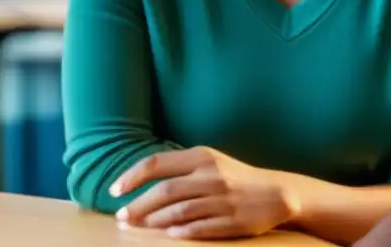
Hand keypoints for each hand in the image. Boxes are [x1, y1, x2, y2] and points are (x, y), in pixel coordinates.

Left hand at [109, 146, 298, 239]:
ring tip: (138, 228)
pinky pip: (201, 227)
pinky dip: (181, 232)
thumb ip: (179, 169)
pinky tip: (168, 235)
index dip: (132, 176)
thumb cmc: (234, 178)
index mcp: (202, 156)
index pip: (157, 163)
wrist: (276, 193)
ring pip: (178, 211)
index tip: (114, 190)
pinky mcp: (233, 221)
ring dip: (154, 221)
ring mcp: (222, 199)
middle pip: (164, 191)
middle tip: (122, 217)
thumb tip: (140, 181)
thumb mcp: (209, 162)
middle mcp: (210, 175)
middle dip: (138, 205)